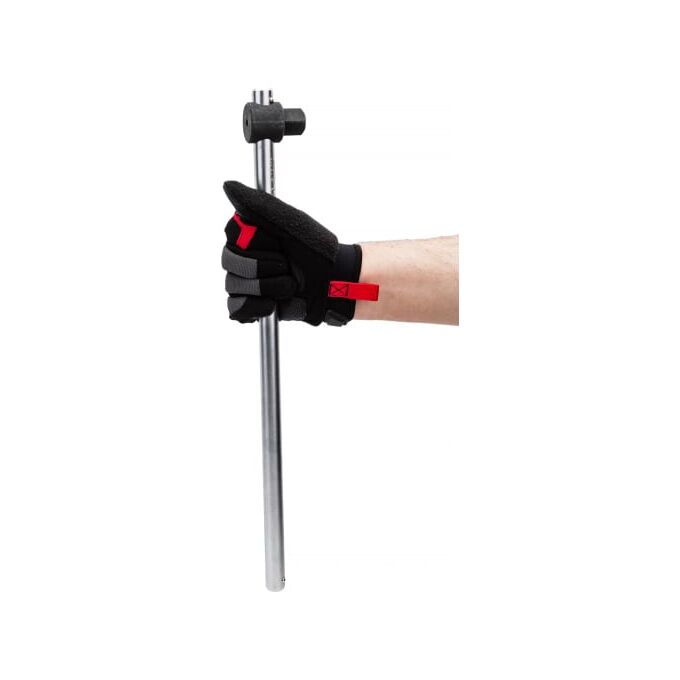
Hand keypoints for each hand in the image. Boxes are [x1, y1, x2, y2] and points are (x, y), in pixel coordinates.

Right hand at [222, 181, 374, 325]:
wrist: (333, 282)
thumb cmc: (316, 251)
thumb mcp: (289, 221)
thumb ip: (257, 205)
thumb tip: (228, 186)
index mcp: (248, 234)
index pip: (232, 240)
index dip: (258, 247)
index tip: (279, 245)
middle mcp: (242, 256)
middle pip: (231, 265)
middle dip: (265, 268)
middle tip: (287, 266)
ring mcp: (244, 282)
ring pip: (235, 287)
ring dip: (269, 288)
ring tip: (290, 286)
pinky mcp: (251, 305)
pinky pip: (237, 308)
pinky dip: (255, 308)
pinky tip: (273, 304)